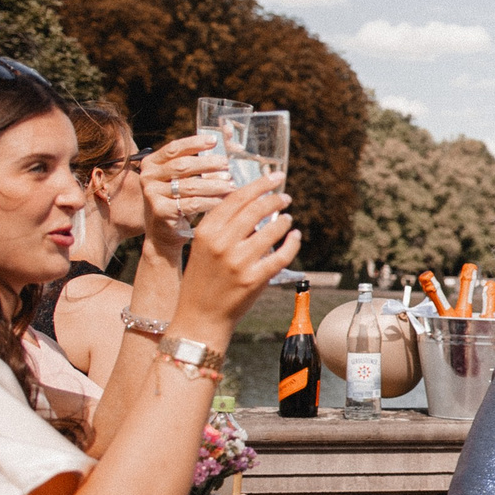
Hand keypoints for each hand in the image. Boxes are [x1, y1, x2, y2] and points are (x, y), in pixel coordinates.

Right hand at [139, 134, 228, 245]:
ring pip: (190, 186)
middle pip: (183, 166)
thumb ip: (199, 162)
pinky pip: (191, 203)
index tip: (214, 140)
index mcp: (151, 163)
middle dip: (208, 164)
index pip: (174, 149)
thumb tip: (230, 140)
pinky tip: (223, 200)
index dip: (194, 143)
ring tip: (230, 184)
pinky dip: (210, 201)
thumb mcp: (184, 180)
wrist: (163, 234)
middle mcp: (148, 176)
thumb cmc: (178, 202)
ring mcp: (152, 194)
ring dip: (214, 184)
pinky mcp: (160, 211)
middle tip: (227, 165)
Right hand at [172, 182, 300, 332]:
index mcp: (206, 232)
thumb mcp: (202, 247)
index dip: (259, 185)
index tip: (274, 177)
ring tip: (288, 218)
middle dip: (275, 199)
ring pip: (272, 230)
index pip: (236, 199)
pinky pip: (281, 254)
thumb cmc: (202, 280)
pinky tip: (294, 236)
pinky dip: (292, 242)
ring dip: (284, 221)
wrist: (200, 316)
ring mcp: (239, 262)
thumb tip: (252, 204)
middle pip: (256, 210)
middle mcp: (222, 244)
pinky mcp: (255, 279)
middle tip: (284, 196)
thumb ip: (222, 226)